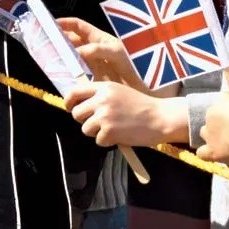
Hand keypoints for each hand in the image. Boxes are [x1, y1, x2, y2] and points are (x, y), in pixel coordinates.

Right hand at [56, 17, 149, 92]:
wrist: (146, 87)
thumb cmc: (135, 64)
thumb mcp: (117, 52)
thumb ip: (97, 50)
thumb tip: (77, 52)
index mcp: (99, 38)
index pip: (78, 26)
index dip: (64, 23)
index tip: (50, 24)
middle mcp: (94, 50)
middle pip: (72, 42)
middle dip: (58, 41)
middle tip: (43, 43)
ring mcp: (93, 64)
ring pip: (72, 59)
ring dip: (61, 59)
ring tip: (48, 60)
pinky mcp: (94, 79)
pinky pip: (77, 74)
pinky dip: (68, 75)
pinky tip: (61, 78)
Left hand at [64, 80, 188, 146]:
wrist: (160, 117)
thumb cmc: (141, 105)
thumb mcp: (119, 91)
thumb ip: (101, 95)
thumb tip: (80, 103)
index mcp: (103, 87)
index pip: (74, 92)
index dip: (68, 101)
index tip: (69, 108)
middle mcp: (101, 99)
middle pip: (76, 113)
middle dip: (84, 120)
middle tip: (97, 122)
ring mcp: (104, 116)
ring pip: (85, 129)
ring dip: (96, 132)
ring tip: (112, 128)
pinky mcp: (109, 131)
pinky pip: (98, 141)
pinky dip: (107, 141)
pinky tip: (120, 135)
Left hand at [196, 80, 228, 169]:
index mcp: (219, 102)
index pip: (223, 99)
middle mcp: (209, 117)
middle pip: (213, 115)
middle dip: (222, 119)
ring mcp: (209, 135)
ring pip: (205, 132)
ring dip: (212, 134)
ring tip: (226, 139)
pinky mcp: (211, 151)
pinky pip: (202, 152)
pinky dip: (207, 152)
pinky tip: (215, 152)